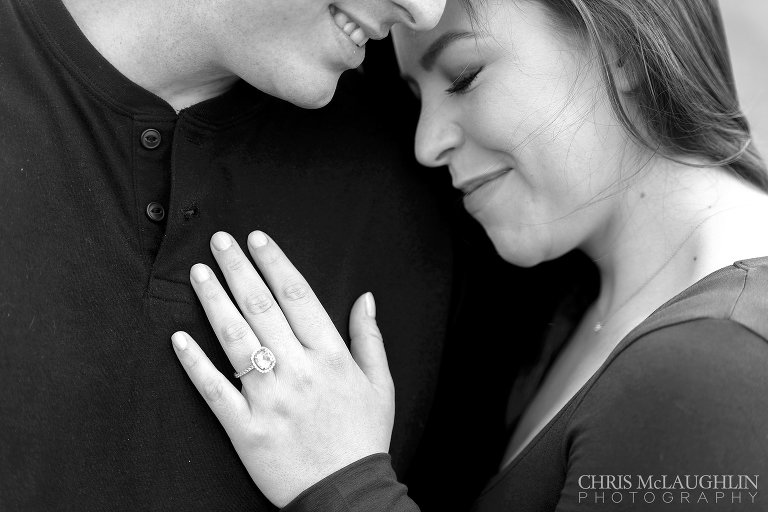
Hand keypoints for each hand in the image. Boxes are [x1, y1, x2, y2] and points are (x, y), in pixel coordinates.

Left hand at [171, 231, 394, 506]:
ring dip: (213, 302)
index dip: (274, 263)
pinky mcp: (245, 427)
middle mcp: (297, 370)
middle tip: (219, 241)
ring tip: (198, 273)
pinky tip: (179, 338)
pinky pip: (215, 389)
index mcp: (330, 356)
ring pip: (234, 339)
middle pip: (261, 308)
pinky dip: (195, 363)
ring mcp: (268, 398)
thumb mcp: (380, 384)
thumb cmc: (362, 435)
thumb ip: (370, 337)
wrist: (346, 492)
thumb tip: (366, 297)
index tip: (256, 239)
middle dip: (237, 269)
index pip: (297, 296)